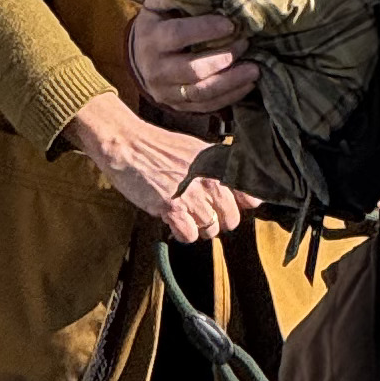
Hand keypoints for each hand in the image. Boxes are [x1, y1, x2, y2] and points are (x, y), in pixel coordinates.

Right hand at [61, 92, 245, 242]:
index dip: (240, 205)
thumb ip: (221, 170)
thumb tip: (244, 197)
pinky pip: (190, 235)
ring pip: (211, 230)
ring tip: (183, 213)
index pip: (251, 196)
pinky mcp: (173, 209)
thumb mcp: (197, 150)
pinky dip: (182, 233)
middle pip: (232, 220)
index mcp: (220, 164)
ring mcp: (193, 196)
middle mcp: (212, 180)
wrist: (128, 145)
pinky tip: (173, 220)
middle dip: (217, 220)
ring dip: (197, 227)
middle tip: (199, 211)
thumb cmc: (159, 147)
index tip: (226, 204)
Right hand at [127, 0, 256, 119]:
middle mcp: (155, 69)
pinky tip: (248, 85)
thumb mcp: (157, 5)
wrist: (139, 58)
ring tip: (255, 70)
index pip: (178, 35)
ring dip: (231, 82)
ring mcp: (166, 91)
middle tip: (245, 44)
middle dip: (223, 58)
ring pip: (201, 92)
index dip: (205, 30)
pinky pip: (206, 106)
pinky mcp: (177, 106)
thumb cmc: (157, 24)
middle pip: (193, 70)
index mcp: (151, 39)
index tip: (230, 24)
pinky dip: (230, 97)